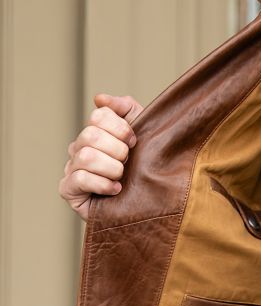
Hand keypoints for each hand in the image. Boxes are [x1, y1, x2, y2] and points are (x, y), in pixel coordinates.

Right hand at [59, 93, 143, 220]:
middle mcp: (79, 148)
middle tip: (128, 162)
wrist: (146, 206)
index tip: (135, 142)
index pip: (100, 115)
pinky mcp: (68, 190)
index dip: (121, 128)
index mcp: (95, 132)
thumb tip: (99, 98)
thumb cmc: (143, 170)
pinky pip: (80, 178)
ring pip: (86, 156)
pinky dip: (102, 184)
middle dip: (118, 150)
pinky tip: (115, 190)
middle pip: (91, 135)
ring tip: (122, 178)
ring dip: (112, 168)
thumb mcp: (143, 133)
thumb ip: (126, 109)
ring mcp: (71, 168)